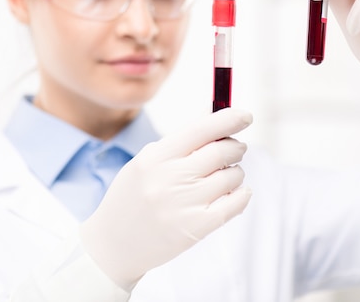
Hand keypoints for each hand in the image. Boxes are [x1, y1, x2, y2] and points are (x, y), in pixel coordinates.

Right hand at [79, 108, 252, 290]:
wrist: (114, 245)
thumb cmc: (134, 196)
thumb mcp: (146, 161)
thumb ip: (180, 140)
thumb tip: (215, 116)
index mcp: (155, 157)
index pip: (201, 129)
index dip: (228, 119)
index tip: (245, 115)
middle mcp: (170, 178)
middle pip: (222, 152)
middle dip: (235, 147)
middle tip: (235, 149)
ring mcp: (184, 204)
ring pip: (232, 176)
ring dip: (235, 172)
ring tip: (223, 177)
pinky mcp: (196, 228)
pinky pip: (235, 203)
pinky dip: (242, 194)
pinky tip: (236, 193)